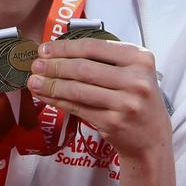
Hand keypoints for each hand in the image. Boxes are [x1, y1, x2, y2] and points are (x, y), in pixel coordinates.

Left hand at [27, 38, 170, 162]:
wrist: (152, 138)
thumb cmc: (136, 99)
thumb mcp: (133, 72)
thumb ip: (105, 59)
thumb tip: (58, 51)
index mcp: (140, 59)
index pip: (94, 47)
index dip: (65, 47)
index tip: (44, 49)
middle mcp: (136, 80)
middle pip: (83, 68)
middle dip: (54, 66)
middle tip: (35, 65)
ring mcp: (126, 103)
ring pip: (78, 90)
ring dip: (51, 85)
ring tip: (33, 81)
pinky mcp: (113, 123)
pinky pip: (78, 108)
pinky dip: (58, 101)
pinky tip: (46, 96)